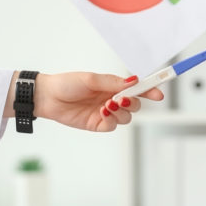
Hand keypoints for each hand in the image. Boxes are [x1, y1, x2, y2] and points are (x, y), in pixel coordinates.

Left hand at [30, 72, 163, 131]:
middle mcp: (111, 99)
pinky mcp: (97, 124)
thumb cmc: (66, 84)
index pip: (136, 89)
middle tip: (123, 98)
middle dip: (134, 102)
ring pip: (126, 117)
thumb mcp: (91, 79)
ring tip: (108, 105)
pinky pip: (112, 125)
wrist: (47, 97)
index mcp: (112, 86)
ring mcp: (105, 113)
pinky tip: (102, 112)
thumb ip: (113, 83)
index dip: (149, 91)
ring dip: (121, 111)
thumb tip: (134, 81)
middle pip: (135, 105)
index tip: (158, 93)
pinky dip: (111, 120)